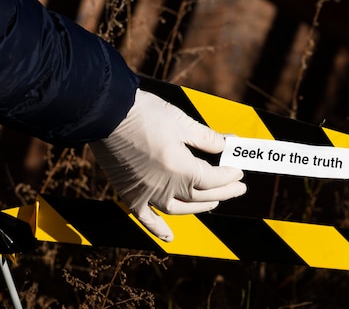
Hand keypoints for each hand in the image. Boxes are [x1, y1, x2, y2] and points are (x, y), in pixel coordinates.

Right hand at [88, 88, 245, 240]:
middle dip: (223, 192)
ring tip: (214, 201)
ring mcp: (146, 194)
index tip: (239, 171)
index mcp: (181, 169)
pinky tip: (170, 236)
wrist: (106, 114)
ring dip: (199, 207)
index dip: (229, 176)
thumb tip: (228, 144)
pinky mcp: (129, 194)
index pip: (214, 179)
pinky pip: (145, 218)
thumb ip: (207, 139)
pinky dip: (157, 229)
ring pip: (179, 209)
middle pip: (201, 196)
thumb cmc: (146, 114)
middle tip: (238, 187)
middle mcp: (165, 187)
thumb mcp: (183, 123)